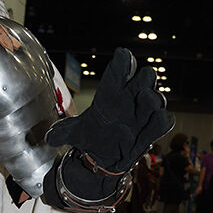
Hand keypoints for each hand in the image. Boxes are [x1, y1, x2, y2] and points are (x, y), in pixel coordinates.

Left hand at [45, 48, 173, 172]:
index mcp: (112, 91)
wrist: (103, 155)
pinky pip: (163, 122)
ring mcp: (144, 113)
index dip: (123, 62)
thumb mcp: (74, 133)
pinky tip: (157, 120)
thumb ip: (62, 133)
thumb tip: (49, 138)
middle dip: (144, 78)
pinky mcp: (152, 130)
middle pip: (146, 77)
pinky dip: (161, 120)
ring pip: (157, 98)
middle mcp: (131, 97)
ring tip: (146, 100)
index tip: (122, 57)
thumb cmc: (91, 134)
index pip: (121, 67)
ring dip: (153, 99)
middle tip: (138, 85)